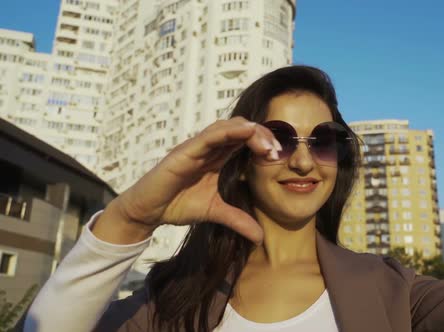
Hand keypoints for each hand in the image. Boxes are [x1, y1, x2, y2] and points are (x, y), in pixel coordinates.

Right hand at [96, 117, 280, 243]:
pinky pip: (210, 135)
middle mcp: (209, 148)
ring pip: (228, 127)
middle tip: (277, 150)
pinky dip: (228, 131)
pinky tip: (245, 131)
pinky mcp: (185, 151)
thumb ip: (238, 220)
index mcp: (218, 157)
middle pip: (241, 129)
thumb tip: (261, 238)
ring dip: (250, 132)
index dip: (264, 143)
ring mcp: (197, 147)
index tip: (279, 157)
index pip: (245, 141)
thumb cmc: (178, 205)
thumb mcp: (216, 213)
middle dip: (262, 135)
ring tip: (267, 145)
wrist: (149, 211)